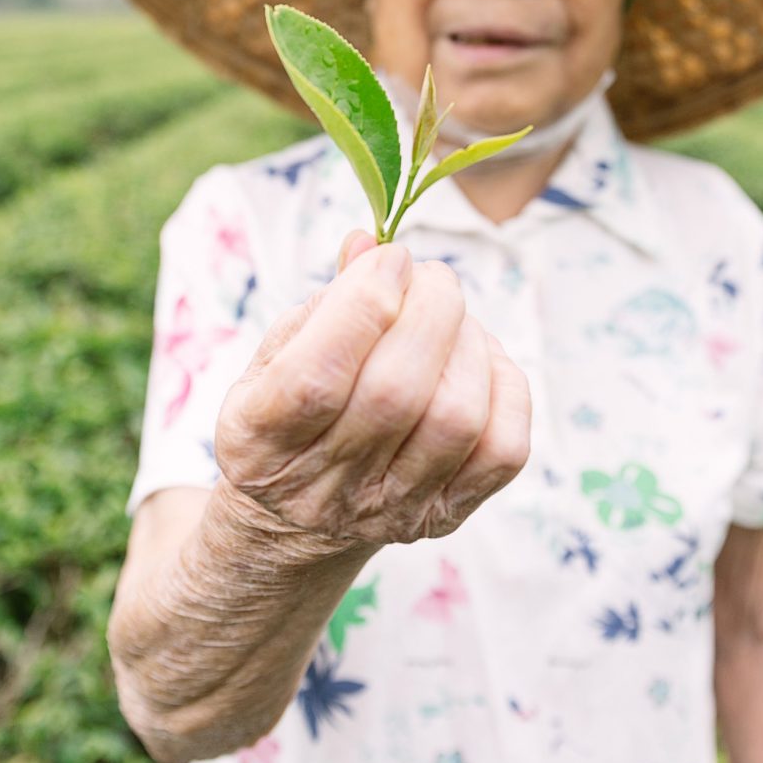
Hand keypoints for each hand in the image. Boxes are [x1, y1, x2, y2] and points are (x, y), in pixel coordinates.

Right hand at [215, 231, 531, 547]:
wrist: (296, 515)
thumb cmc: (291, 411)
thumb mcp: (279, 353)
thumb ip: (326, 301)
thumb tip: (372, 244)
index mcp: (258, 441)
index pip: (317, 375)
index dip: (364, 302)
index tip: (389, 258)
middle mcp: (322, 488)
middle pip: (396, 393)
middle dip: (429, 309)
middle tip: (429, 277)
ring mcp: (389, 510)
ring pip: (456, 418)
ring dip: (467, 342)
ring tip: (450, 318)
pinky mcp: (445, 518)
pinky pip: (504, 449)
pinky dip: (503, 384)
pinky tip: (475, 360)